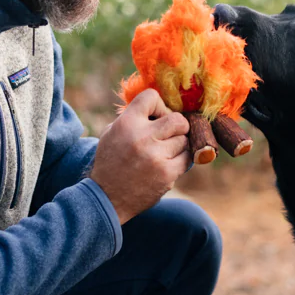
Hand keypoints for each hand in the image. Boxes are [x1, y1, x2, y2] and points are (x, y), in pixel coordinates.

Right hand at [89, 89, 190, 224]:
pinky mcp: (167, 174)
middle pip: (178, 119)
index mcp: (126, 123)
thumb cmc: (111, 162)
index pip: (152, 96)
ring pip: (185, 140)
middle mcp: (142, 137)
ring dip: (178, 145)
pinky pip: (187, 158)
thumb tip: (160, 106)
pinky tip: (169, 163)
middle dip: (176, 126)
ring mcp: (157, 156)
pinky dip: (181, 160)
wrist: (107, 198)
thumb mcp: (112, 133)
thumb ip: (133, 117)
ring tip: (164, 152)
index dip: (158, 105)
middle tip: (168, 134)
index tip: (156, 116)